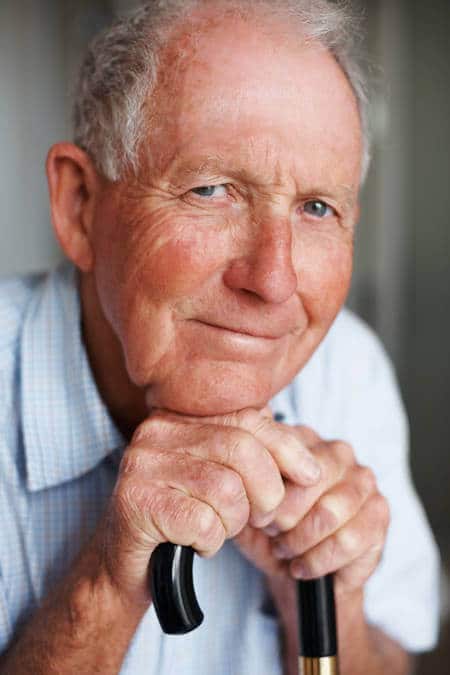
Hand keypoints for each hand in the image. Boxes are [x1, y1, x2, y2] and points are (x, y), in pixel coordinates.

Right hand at [97, 409, 320, 604]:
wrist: (126, 562)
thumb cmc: (181, 516)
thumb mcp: (217, 476)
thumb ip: (250, 454)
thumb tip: (306, 461)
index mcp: (177, 417)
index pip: (246, 418)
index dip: (286, 447)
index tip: (311, 475)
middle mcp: (156, 432)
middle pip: (241, 450)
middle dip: (266, 491)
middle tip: (262, 517)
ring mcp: (142, 465)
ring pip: (226, 489)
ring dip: (234, 521)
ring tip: (219, 528)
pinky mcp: (137, 503)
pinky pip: (204, 523)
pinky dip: (212, 542)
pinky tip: (198, 543)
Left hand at [234, 425, 389, 595]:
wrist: (295, 569)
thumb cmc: (268, 531)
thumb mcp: (246, 504)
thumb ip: (242, 478)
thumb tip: (239, 459)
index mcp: (304, 439)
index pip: (287, 453)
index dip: (269, 492)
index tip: (258, 516)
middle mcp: (338, 452)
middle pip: (310, 481)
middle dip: (285, 517)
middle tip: (272, 533)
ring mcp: (363, 481)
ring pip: (329, 514)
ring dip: (301, 541)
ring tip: (285, 549)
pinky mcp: (380, 514)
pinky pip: (348, 541)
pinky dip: (319, 561)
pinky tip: (303, 565)